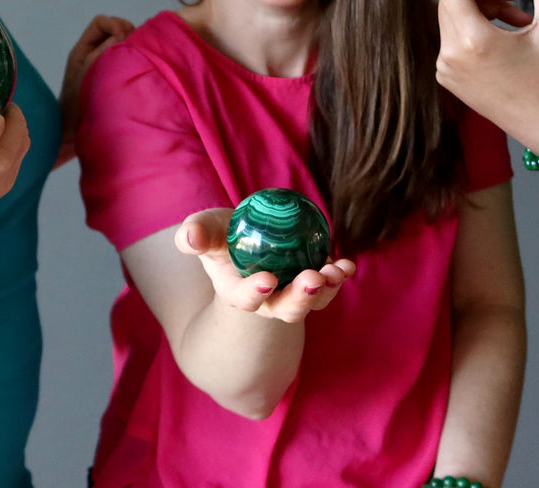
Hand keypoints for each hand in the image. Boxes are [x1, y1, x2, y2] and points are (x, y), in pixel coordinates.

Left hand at [58, 14, 133, 159]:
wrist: (73, 133)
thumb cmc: (77, 103)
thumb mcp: (88, 70)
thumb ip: (105, 49)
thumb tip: (124, 35)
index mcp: (83, 49)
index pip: (102, 22)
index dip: (115, 25)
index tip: (122, 41)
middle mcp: (94, 55)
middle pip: (116, 30)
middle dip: (128, 35)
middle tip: (134, 51)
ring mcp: (105, 67)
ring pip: (125, 46)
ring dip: (133, 49)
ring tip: (137, 62)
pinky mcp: (116, 80)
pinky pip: (129, 62)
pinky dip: (136, 62)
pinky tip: (140, 71)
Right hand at [175, 208, 356, 323]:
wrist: (246, 241)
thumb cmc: (221, 236)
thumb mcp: (205, 230)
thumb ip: (195, 234)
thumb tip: (190, 237)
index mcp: (237, 292)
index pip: (244, 299)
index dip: (254, 293)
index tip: (267, 280)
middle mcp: (267, 301)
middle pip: (286, 309)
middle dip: (300, 298)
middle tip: (312, 280)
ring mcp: (292, 295)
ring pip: (311, 301)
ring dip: (326, 290)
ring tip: (336, 272)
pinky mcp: (312, 284)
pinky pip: (328, 284)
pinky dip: (339, 276)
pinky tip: (348, 265)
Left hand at [425, 0, 538, 150]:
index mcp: (473, 40)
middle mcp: (450, 55)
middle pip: (451, 2)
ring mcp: (445, 69)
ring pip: (454, 20)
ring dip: (481, 9)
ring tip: (518, 16)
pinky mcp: (447, 78)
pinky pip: (454, 40)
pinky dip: (475, 29)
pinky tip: (505, 35)